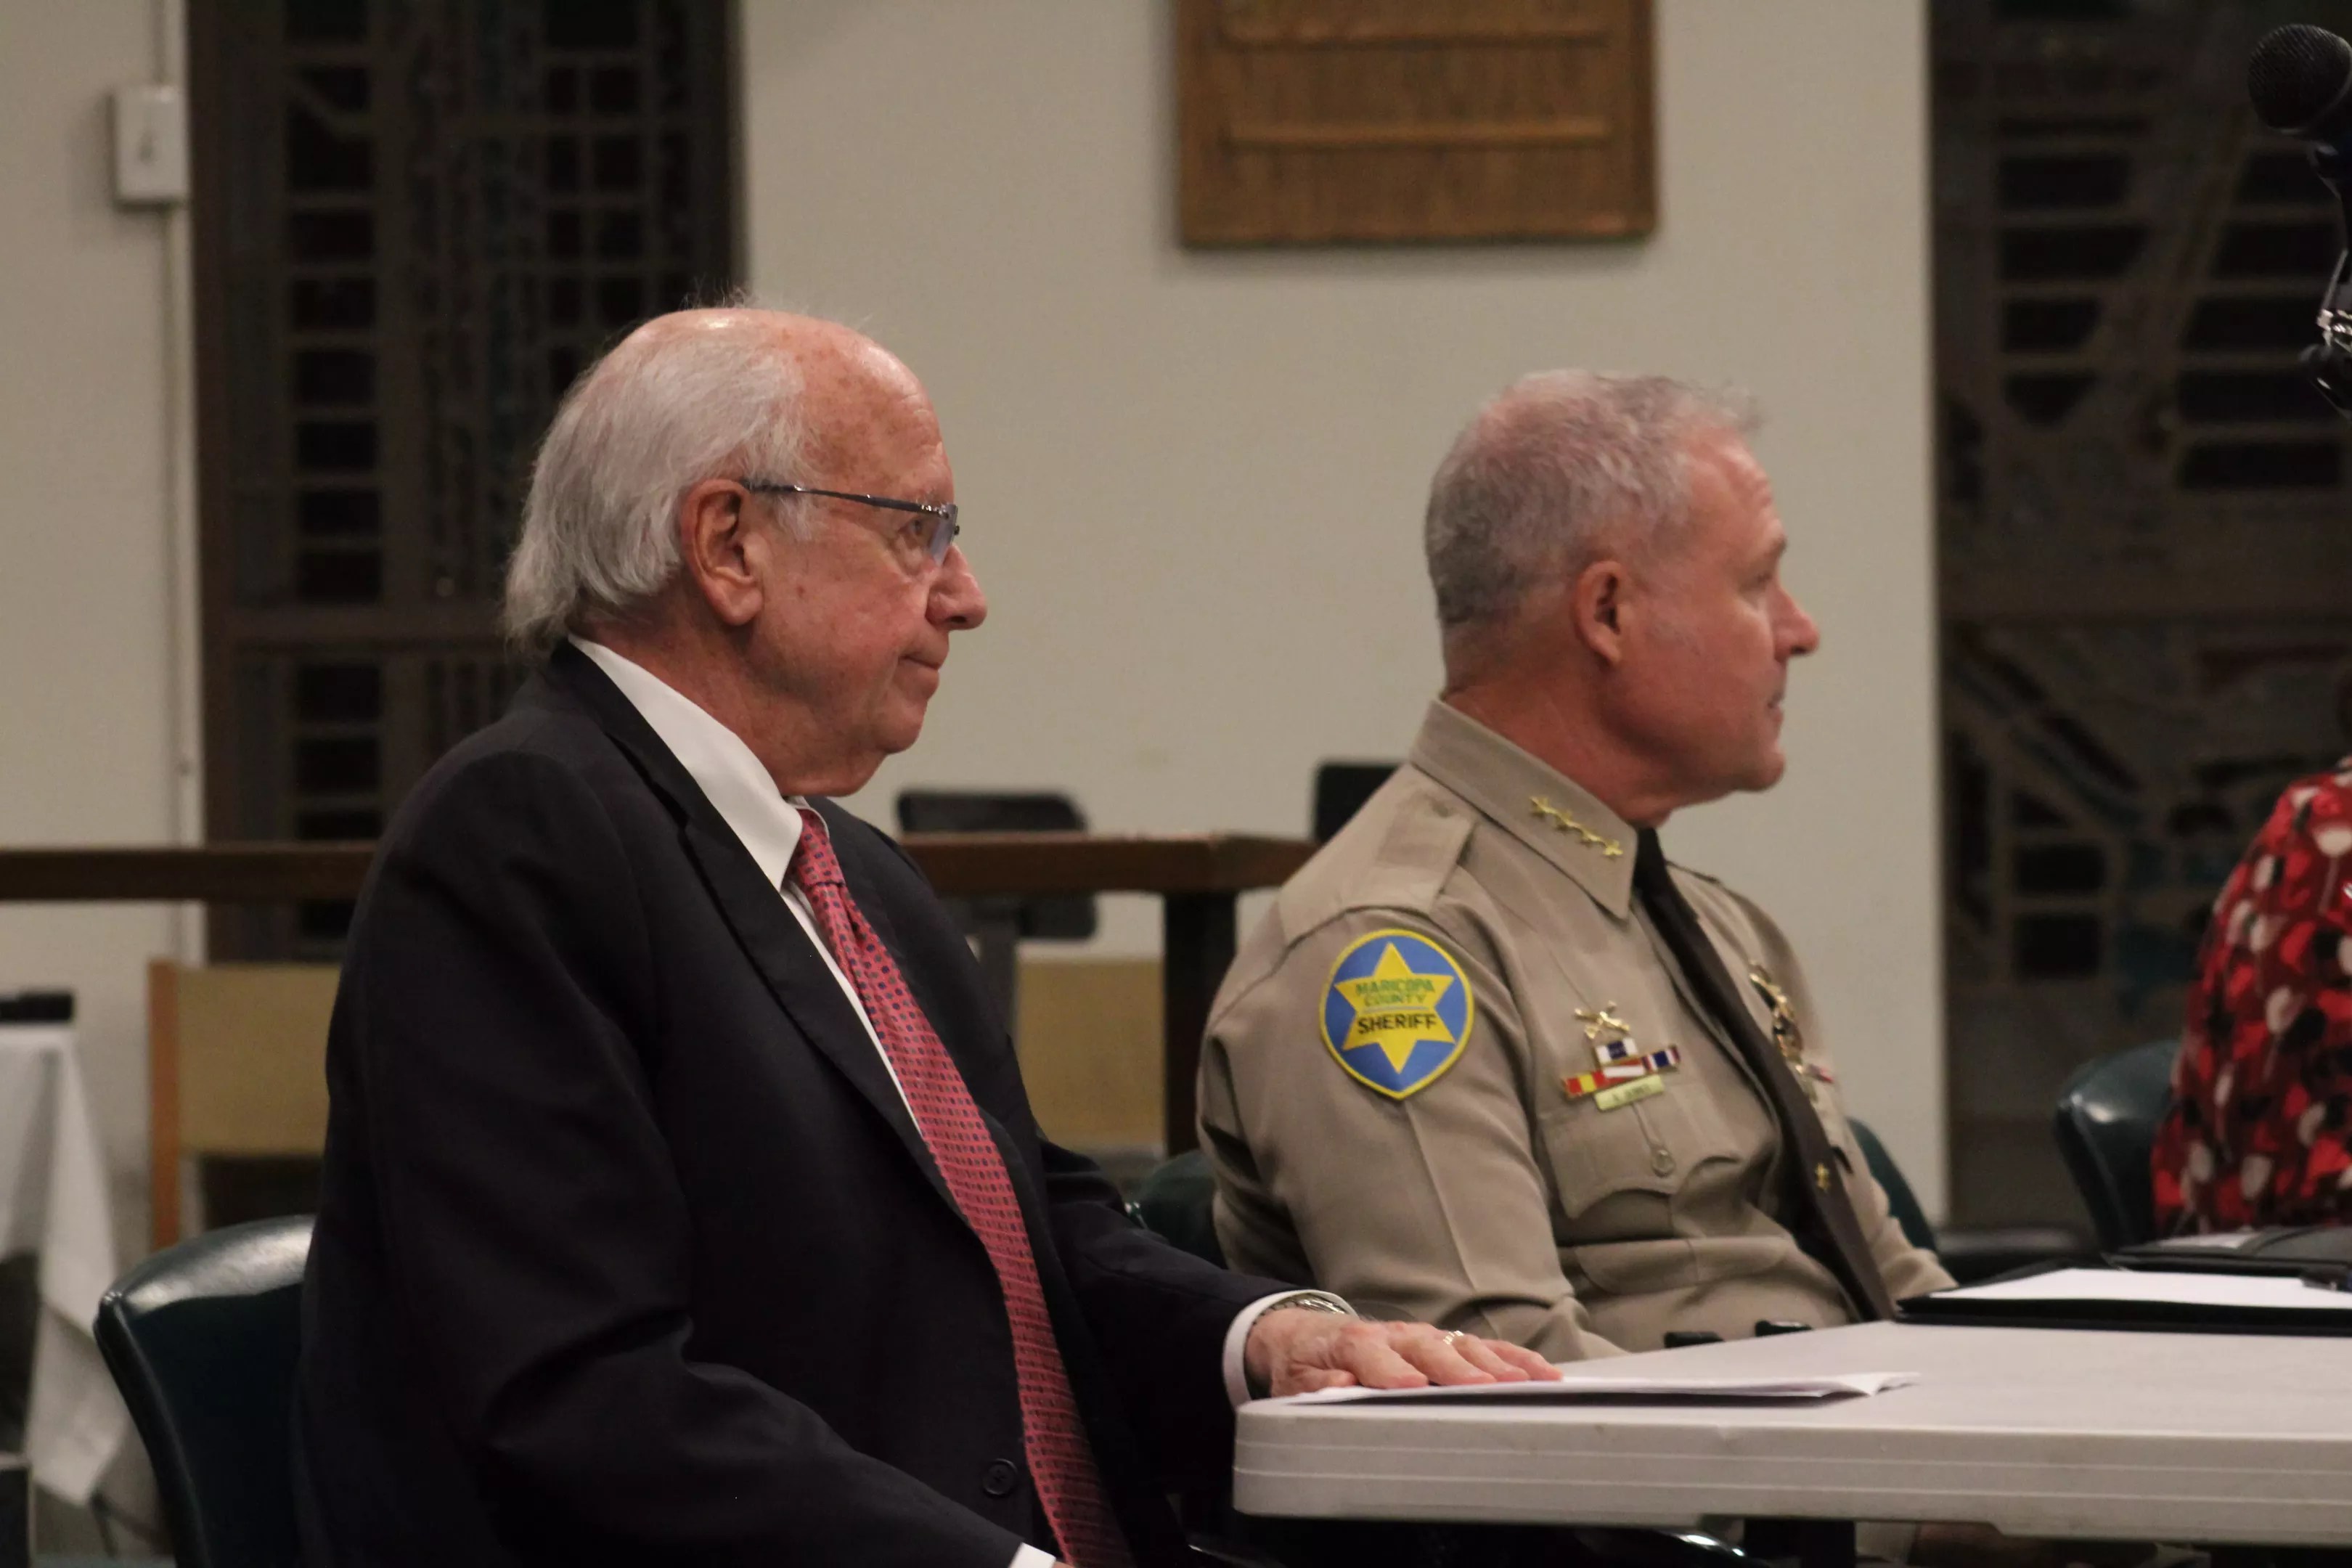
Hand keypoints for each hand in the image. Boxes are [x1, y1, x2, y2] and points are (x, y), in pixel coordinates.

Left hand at [1242, 1308, 1560, 1398]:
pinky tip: (1545, 1375)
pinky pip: (1488, 1350)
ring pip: (1466, 1348)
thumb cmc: (1308, 1364)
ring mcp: (1428, 1337)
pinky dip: (1517, 1361)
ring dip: (1498, 1366)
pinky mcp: (1449, 1345)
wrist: (1310, 1336)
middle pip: (1430, 1350)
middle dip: (1456, 1369)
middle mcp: (1397, 1336)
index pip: (1374, 1356)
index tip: (1411, 1388)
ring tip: (1528, 1384)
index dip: (1392, 1372)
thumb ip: (1318, 1382)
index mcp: (1354, 1343)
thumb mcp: (1297, 1379)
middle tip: (1482, 1387)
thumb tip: (1342, 1382)